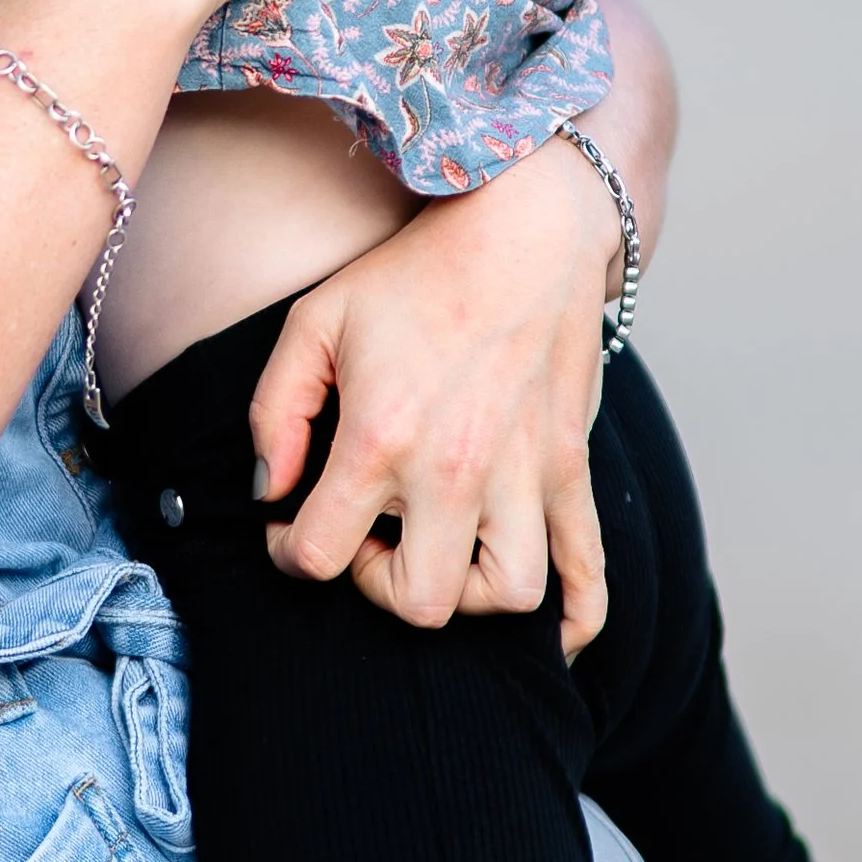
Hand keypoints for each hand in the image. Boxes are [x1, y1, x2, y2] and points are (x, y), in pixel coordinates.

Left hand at [249, 137, 623, 649]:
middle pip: (419, 600)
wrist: (524, 227)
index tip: (289, 525)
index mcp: (382, 438)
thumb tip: (269, 492)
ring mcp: (524, 475)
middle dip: (377, 586)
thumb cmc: (413, 271)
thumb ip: (273, 410)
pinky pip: (592, 572)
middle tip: (366, 535)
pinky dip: (578, 618)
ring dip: (467, 596)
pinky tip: (550, 634)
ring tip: (439, 551)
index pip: (319, 554)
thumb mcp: (315, 321)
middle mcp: (457, 471)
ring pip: (509, 597)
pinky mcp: (571, 468)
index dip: (289, 551)